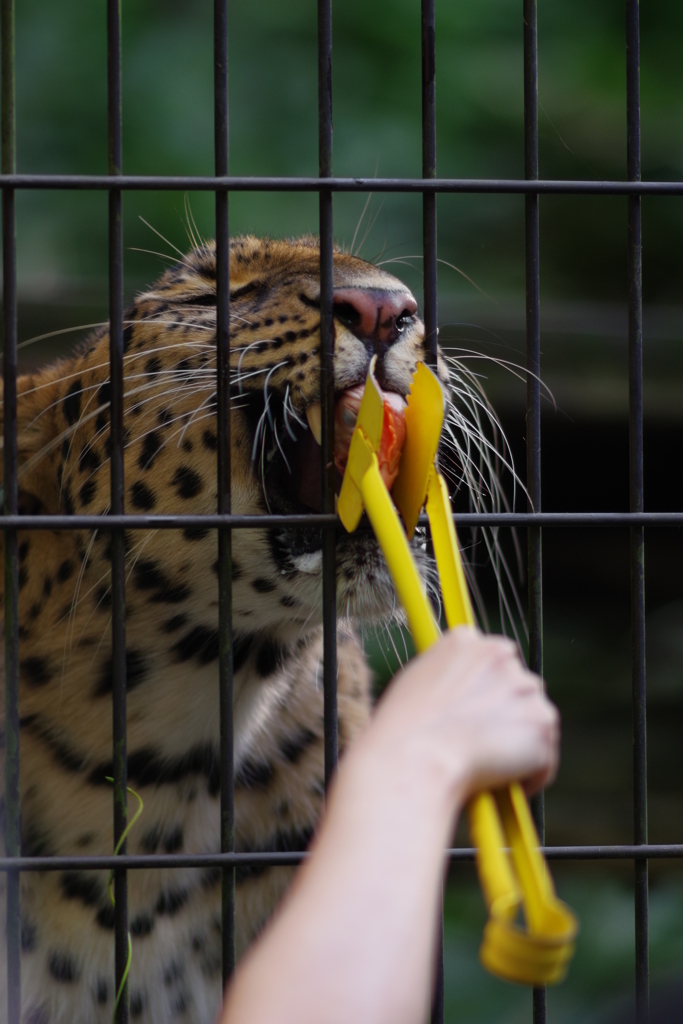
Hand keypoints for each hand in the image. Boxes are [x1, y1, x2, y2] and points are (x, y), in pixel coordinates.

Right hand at [358, 627, 558, 806]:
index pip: (493, 658)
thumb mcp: (416, 683)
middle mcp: (501, 656)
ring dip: (519, 743)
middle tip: (484, 744)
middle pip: (519, 686)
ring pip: (534, 719)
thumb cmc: (404, 729)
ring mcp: (526, 690)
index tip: (477, 712)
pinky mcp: (542, 725)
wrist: (417, 758)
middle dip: (508, 714)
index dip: (487, 690)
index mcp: (466, 641)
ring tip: (490, 768)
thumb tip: (461, 696)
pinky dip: (529, 776)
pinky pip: (544, 757)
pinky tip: (501, 785)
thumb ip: (447, 677)